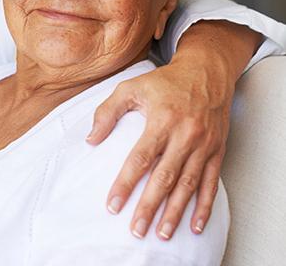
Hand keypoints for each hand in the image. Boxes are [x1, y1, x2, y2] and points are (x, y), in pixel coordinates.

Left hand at [87, 21, 259, 239]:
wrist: (206, 73)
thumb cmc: (164, 81)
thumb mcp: (130, 87)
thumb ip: (107, 112)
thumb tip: (90, 140)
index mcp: (162, 120)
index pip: (140, 158)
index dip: (126, 184)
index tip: (113, 205)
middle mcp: (185, 135)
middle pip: (165, 177)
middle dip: (149, 206)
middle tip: (136, 229)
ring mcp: (203, 145)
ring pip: (188, 185)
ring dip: (175, 212)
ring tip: (162, 233)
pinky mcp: (216, 151)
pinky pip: (210, 183)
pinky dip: (204, 206)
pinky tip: (195, 225)